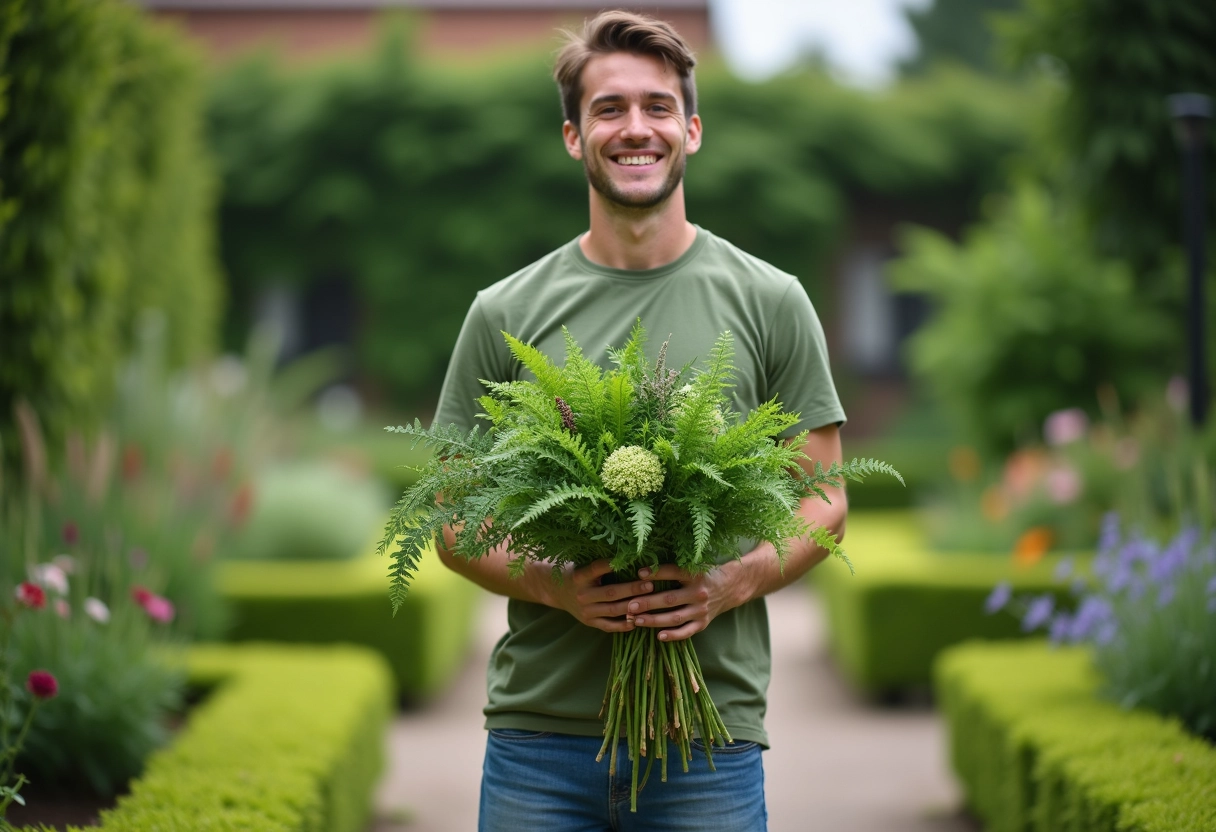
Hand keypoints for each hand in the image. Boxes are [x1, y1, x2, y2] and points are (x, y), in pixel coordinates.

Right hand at [540, 560, 653, 632]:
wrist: (553, 589)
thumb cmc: (573, 571)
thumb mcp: (581, 563)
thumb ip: (598, 562)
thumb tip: (626, 553)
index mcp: (579, 576)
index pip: (598, 568)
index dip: (614, 564)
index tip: (632, 560)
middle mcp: (582, 594)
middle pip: (611, 592)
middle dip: (632, 589)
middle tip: (651, 584)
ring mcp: (585, 611)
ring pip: (613, 610)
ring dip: (632, 606)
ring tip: (650, 601)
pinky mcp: (589, 622)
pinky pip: (608, 625)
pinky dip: (623, 625)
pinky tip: (637, 621)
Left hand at [624, 561, 750, 641]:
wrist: (729, 587)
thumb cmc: (703, 574)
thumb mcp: (692, 565)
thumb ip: (672, 569)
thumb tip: (642, 571)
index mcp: (695, 575)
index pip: (673, 573)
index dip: (656, 573)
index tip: (638, 574)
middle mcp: (698, 593)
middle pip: (669, 599)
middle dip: (648, 603)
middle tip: (630, 605)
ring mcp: (701, 610)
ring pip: (675, 618)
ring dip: (654, 620)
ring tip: (636, 620)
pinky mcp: (703, 623)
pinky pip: (687, 632)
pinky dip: (673, 635)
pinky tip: (658, 636)